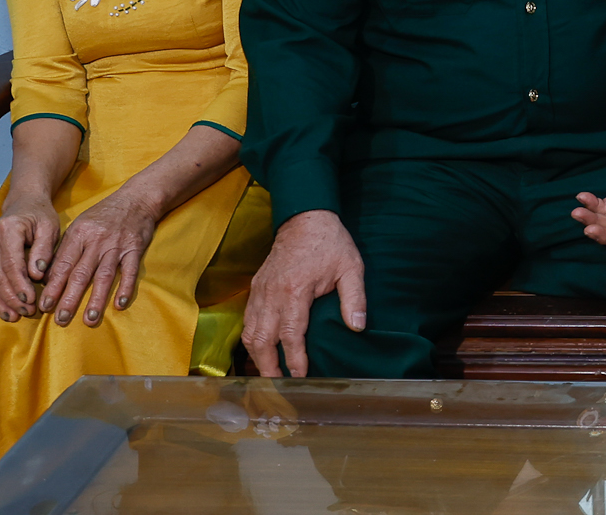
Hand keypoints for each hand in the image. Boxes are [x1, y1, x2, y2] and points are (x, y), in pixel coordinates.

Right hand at [0, 194, 60, 322]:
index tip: (31, 301)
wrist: (23, 203)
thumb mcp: (50, 227)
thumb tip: (37, 274)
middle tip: (26, 312)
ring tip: (11, 316)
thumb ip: (44, 249)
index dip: (20, 285)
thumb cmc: (40, 216)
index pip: (12, 264)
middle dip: (10, 298)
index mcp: (8, 230)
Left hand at [37, 185, 161, 326]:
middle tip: (61, 320)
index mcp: (78, 235)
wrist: (137, 198)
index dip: (52, 287)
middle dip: (69, 298)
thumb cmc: (103, 215)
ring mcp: (116, 246)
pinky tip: (120, 305)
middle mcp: (96, 241)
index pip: (62, 265)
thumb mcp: (79, 226)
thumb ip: (65, 250)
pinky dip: (126, 288)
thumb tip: (48, 277)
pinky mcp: (135, 249)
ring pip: (104, 276)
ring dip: (96, 299)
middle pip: (80, 274)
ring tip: (89, 319)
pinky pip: (130, 271)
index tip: (44, 306)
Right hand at [241, 210, 365, 377]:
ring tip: (268, 374)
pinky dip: (251, 338)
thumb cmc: (331, 243)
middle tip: (278, 386)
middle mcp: (272, 294)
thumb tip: (357, 326)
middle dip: (268, 366)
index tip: (300, 376)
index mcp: (295, 290)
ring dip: (257, 355)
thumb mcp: (351, 267)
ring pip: (250, 331)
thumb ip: (354, 298)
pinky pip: (248, 319)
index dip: (294, 359)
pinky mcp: (256, 287)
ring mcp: (261, 291)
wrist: (306, 218)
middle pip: (261, 339)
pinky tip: (260, 349)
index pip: (291, 334)